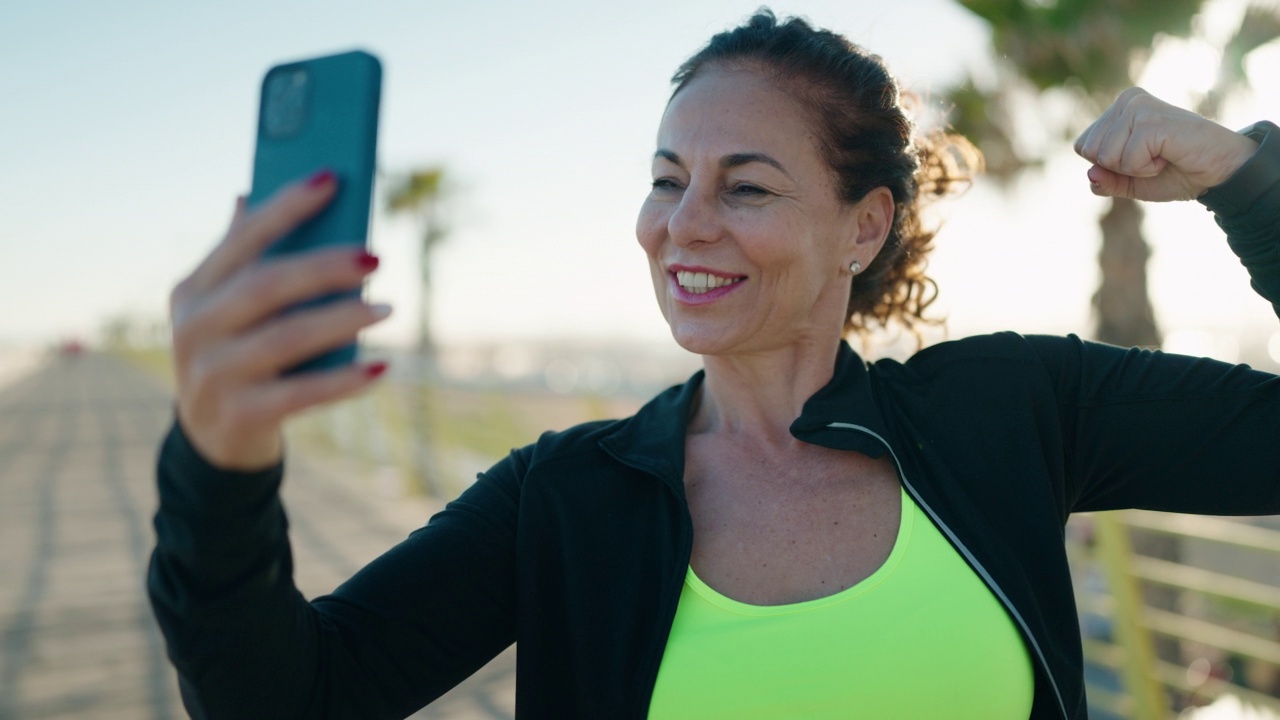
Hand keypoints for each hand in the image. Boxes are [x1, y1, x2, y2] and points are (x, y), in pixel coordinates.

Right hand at [170, 171, 391, 470]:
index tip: (334, 177)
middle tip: (376, 258)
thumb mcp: (229, 308)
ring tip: (387, 309)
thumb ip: (243, 258)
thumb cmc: (236, 354)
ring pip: (287, 337)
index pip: (243, 237)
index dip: (287, 205)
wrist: (212, 440)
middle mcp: (195, 328)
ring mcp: (213, 374)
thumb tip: (249, 194)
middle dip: (324, 267)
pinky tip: (381, 367)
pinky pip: (302, 393)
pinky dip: (345, 381)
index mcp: (193, 289)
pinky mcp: (240, 415)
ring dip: (343, 320)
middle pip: (266, 286)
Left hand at [1074, 87, 1259, 201]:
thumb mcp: (1130, 182)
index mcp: (1117, 108)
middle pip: (1089, 151)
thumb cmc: (1176, 172)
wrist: (1219, 171)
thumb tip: (1090, 174)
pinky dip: (1146, 168)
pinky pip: (1127, 161)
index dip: (1107, 165)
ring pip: (1105, 156)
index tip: (1140, 157)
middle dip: (1118, 166)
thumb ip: (1105, 180)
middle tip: (1153, 157)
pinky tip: (1169, 154)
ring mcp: (1138, 107)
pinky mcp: (1150, 121)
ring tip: (1162, 154)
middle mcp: (1126, 100)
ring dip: (1134, 168)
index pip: (1082, 146)